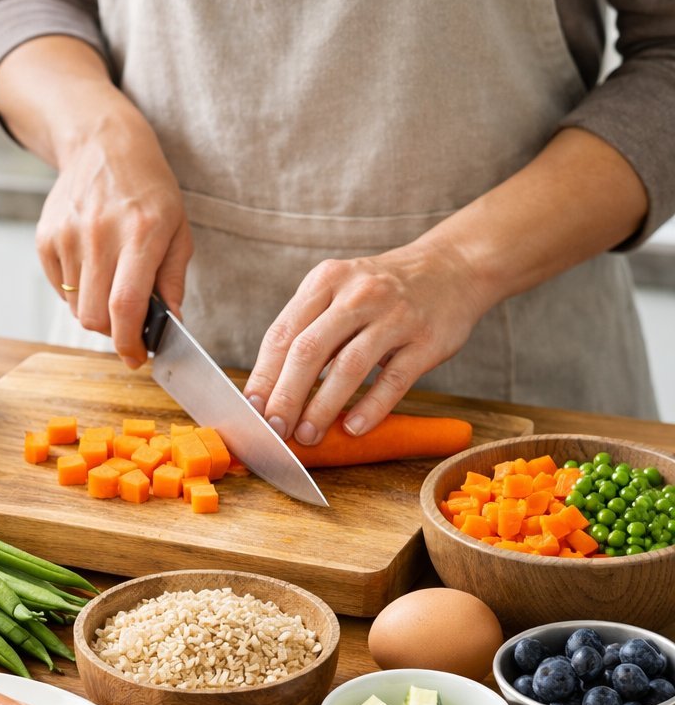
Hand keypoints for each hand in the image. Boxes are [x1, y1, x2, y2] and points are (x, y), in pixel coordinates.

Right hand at [36, 107, 192, 366]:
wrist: (104, 146)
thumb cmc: (149, 191)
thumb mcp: (178, 230)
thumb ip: (173, 282)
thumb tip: (170, 327)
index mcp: (140, 234)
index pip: (125, 306)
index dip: (129, 343)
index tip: (137, 357)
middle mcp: (99, 235)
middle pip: (94, 317)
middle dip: (113, 332)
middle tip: (128, 322)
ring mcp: (67, 236)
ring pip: (75, 308)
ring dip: (95, 310)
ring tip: (111, 282)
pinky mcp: (46, 238)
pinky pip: (59, 288)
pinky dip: (76, 290)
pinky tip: (92, 264)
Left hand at [242, 241, 489, 441]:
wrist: (452, 268)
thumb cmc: (382, 292)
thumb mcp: (340, 293)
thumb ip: (309, 331)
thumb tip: (271, 391)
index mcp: (326, 281)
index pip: (283, 334)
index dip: (263, 376)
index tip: (251, 411)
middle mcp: (357, 294)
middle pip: (309, 350)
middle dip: (286, 396)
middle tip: (274, 429)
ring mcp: (395, 315)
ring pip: (348, 367)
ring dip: (322, 407)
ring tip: (307, 436)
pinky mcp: (426, 339)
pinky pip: (393, 380)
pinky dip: (370, 408)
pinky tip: (352, 429)